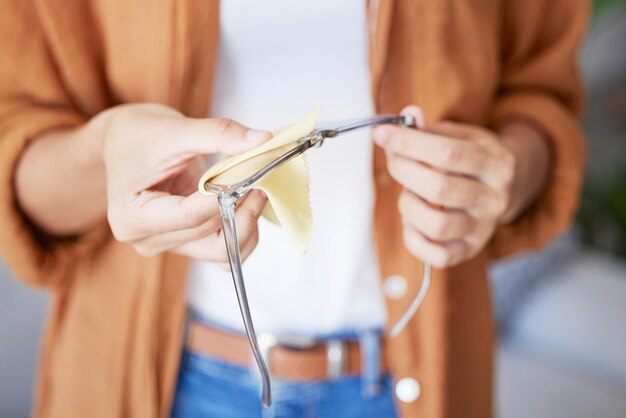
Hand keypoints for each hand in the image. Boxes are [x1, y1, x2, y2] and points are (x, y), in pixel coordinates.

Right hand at [102, 103, 270, 262]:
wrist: (126, 143)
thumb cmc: (140, 135)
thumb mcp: (175, 129)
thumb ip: (218, 134)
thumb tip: (262, 140)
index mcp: (132, 217)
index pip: (189, 216)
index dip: (224, 197)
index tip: (252, 174)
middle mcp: (148, 240)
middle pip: (208, 235)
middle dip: (240, 206)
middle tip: (260, 174)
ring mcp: (169, 245)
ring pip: (221, 251)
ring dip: (246, 222)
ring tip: (255, 188)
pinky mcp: (187, 243)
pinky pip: (223, 250)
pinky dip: (242, 232)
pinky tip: (246, 204)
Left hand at [373, 105, 547, 267]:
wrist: (506, 189)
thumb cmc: (471, 159)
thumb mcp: (459, 135)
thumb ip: (430, 129)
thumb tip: (408, 115)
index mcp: (495, 163)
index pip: (447, 154)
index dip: (408, 143)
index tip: (382, 134)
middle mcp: (494, 199)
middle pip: (439, 189)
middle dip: (403, 171)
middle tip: (393, 160)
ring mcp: (483, 229)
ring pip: (436, 224)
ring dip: (408, 206)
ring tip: (408, 193)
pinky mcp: (469, 250)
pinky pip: (437, 255)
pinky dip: (413, 238)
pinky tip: (412, 220)